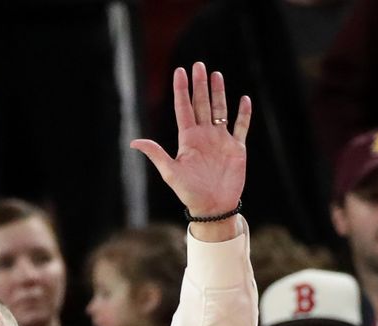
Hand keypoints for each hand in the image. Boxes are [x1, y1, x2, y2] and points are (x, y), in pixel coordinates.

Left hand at [131, 63, 251, 224]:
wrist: (212, 207)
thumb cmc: (189, 192)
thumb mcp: (170, 172)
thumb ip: (156, 154)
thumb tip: (134, 142)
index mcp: (188, 139)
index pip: (184, 108)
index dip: (181, 90)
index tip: (179, 71)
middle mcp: (204, 136)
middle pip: (201, 104)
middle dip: (200, 85)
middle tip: (198, 65)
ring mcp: (220, 140)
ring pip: (220, 110)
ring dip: (218, 93)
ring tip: (216, 74)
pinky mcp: (236, 148)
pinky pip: (241, 127)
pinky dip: (243, 114)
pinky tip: (243, 99)